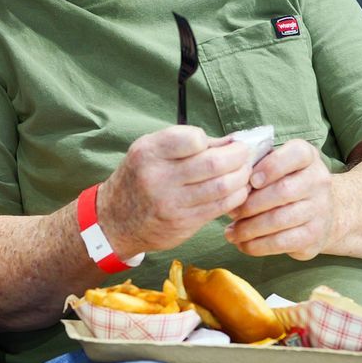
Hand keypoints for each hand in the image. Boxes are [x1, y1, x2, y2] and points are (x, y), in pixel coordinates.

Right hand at [95, 126, 254, 259]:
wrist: (116, 220)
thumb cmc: (140, 178)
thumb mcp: (151, 152)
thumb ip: (187, 144)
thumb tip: (232, 141)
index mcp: (149, 152)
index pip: (193, 138)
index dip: (213, 140)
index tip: (221, 143)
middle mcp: (158, 177)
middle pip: (214, 163)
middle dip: (239, 156)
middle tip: (245, 154)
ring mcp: (171, 203)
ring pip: (223, 187)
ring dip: (242, 177)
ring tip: (245, 171)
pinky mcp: (183, 223)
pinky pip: (220, 207)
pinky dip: (236, 196)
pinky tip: (238, 190)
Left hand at [226, 139, 335, 260]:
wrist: (323, 215)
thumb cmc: (287, 184)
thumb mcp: (277, 167)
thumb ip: (256, 167)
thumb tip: (229, 186)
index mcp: (308, 157)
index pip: (296, 154)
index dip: (271, 167)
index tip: (250, 180)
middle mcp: (319, 181)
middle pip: (283, 191)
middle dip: (251, 204)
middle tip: (231, 212)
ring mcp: (320, 209)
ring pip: (279, 219)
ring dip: (249, 228)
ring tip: (232, 232)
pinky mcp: (314, 235)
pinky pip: (282, 242)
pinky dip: (257, 245)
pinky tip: (243, 244)